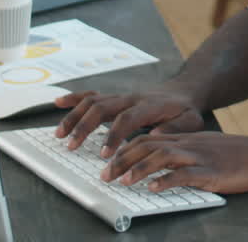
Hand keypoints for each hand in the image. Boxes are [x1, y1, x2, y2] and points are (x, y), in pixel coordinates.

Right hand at [53, 89, 205, 156]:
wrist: (184, 92)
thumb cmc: (185, 111)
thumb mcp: (190, 121)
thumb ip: (174, 129)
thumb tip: (155, 136)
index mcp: (149, 106)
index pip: (127, 118)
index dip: (114, 135)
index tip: (105, 154)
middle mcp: (131, 98)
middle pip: (102, 107)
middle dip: (84, 127)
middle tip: (71, 146)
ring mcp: (121, 96)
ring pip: (93, 101)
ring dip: (74, 116)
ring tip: (60, 134)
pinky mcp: (115, 97)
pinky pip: (92, 94)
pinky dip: (74, 98)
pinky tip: (58, 103)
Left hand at [101, 131, 247, 195]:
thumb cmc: (235, 154)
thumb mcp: (204, 147)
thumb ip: (182, 152)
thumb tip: (160, 164)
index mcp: (184, 138)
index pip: (146, 138)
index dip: (124, 149)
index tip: (108, 162)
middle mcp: (187, 144)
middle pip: (148, 146)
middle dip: (122, 160)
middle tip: (105, 175)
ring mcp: (198, 157)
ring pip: (162, 157)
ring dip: (139, 169)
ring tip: (123, 181)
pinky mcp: (210, 173)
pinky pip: (184, 175)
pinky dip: (166, 181)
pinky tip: (153, 188)